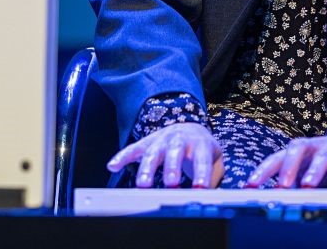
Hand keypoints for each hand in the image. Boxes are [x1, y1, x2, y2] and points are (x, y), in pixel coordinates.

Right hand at [107, 122, 224, 188]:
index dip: (201, 173)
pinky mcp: (147, 142)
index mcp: (199, 143)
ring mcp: (161, 140)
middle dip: (172, 167)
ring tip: (143, 184)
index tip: (200, 188)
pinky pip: (132, 149)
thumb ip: (212, 179)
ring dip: (147, 168)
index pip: (201, 159)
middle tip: (172, 183)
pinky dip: (122, 157)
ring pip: (153, 152)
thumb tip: (210, 199)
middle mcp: (179, 139)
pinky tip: (113, 166)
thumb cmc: (202, 150)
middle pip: (174, 151)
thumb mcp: (214, 161)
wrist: (190, 127)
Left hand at [245, 132, 326, 188]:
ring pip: (321, 156)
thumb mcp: (305, 172)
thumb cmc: (324, 161)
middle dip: (287, 168)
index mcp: (297, 152)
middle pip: (296, 149)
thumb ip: (292, 184)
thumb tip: (275, 202)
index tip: (250, 186)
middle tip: (281, 187)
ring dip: (313, 170)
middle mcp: (312, 147)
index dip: (263, 171)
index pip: (276, 158)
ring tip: (307, 185)